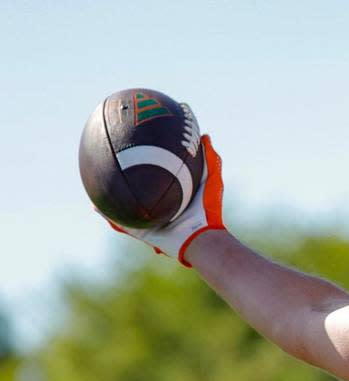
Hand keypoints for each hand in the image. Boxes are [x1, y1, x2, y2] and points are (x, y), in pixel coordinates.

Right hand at [105, 134, 225, 266]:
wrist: (202, 235)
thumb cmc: (209, 210)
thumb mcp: (211, 179)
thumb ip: (209, 158)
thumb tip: (204, 135)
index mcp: (172, 196)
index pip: (155, 179)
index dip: (146, 166)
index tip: (138, 151)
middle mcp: (158, 207)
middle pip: (137, 192)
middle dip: (125, 180)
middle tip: (113, 165)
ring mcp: (148, 220)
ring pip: (124, 207)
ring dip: (110, 198)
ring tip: (95, 185)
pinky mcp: (142, 232)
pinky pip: (120, 223)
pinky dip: (108, 215)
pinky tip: (96, 206)